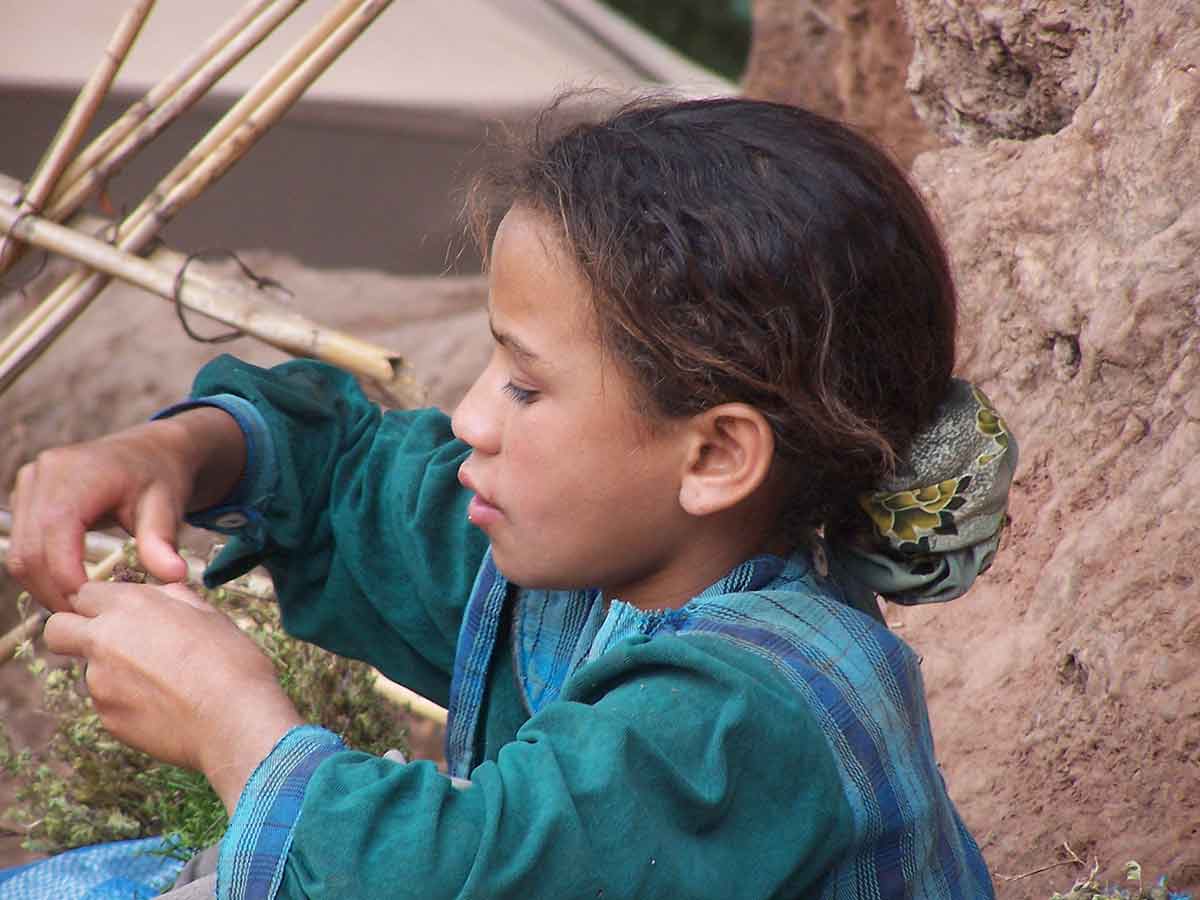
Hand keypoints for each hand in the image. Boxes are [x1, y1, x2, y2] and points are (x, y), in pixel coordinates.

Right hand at [6, 408, 244, 611]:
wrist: (151, 451)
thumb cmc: (160, 476)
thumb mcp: (167, 506)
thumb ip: (162, 541)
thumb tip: (174, 576)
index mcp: (76, 474)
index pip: (55, 538)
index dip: (68, 580)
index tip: (94, 609)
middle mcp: (43, 475)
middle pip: (30, 550)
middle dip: (54, 590)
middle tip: (86, 618)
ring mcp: (29, 483)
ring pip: (19, 552)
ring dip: (44, 585)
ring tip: (79, 607)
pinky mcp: (26, 495)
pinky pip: (22, 544)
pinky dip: (41, 571)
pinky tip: (69, 587)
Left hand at [43, 581, 302, 812]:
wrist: (235, 720)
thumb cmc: (232, 662)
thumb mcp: (209, 615)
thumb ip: (174, 599)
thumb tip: (161, 595)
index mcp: (132, 606)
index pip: (85, 593)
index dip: (101, 603)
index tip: (119, 613)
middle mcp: (104, 640)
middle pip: (57, 630)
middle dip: (72, 632)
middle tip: (109, 643)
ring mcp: (100, 682)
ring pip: (90, 670)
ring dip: (115, 672)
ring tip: (166, 683)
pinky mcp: (106, 718)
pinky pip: (108, 703)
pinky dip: (129, 703)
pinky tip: (166, 706)